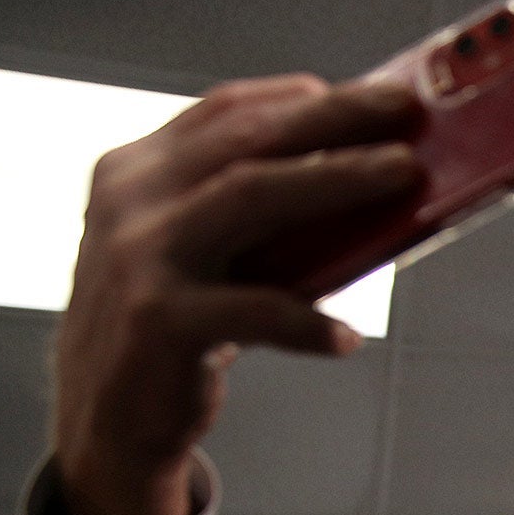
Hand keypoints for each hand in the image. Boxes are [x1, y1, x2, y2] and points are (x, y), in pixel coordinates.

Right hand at [52, 74, 424, 514]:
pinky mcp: (159, 322)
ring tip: (404, 175)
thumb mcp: (201, 255)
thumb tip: (365, 179)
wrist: (108, 421)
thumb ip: (257, 217)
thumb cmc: (174, 329)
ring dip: (337, 180)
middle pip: (249, 140)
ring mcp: (140, 258)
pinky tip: (347, 337)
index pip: (227, 112)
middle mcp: (132, 201)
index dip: (303, 97)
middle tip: (405, 112)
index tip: (374, 93)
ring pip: (251, 196)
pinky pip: (254, 312)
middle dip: (336, 119)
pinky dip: (308, 323)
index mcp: (139, 172)